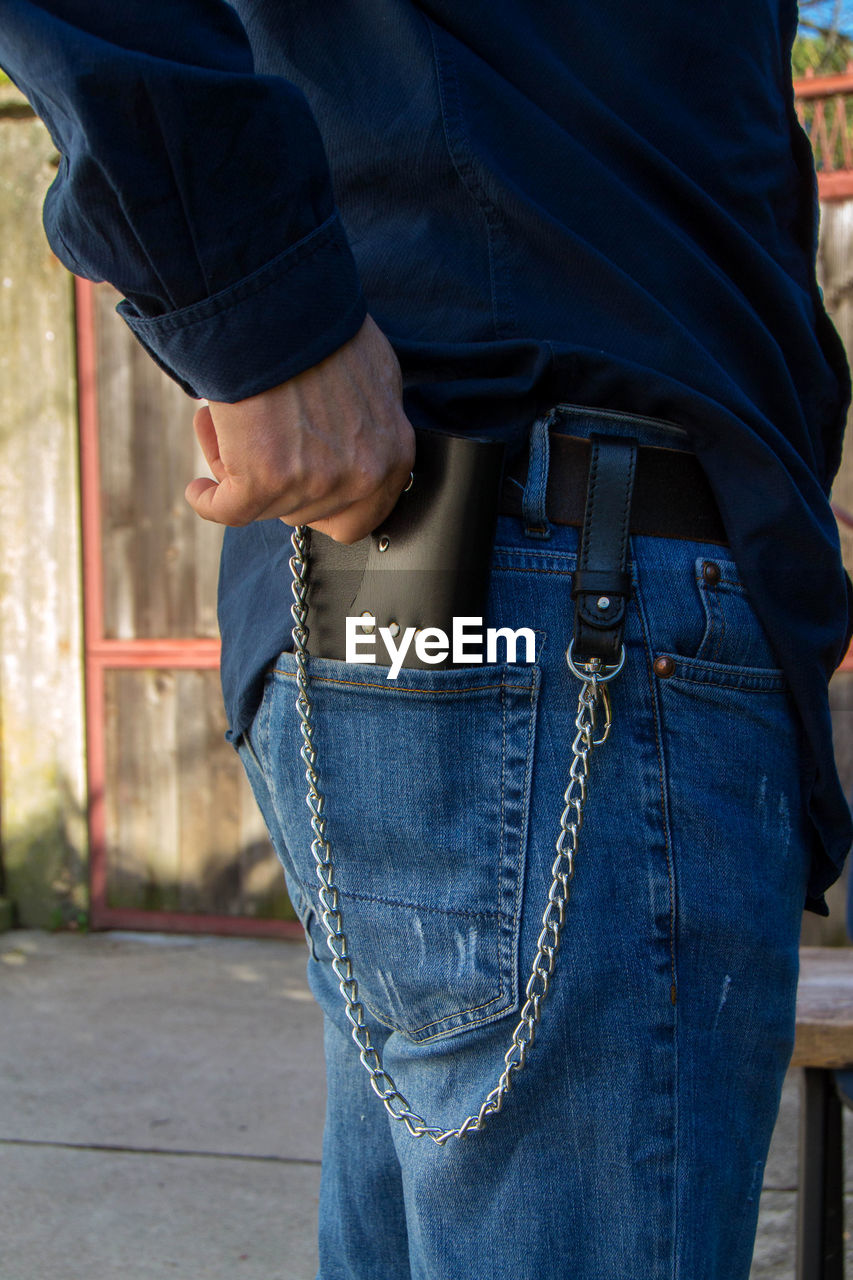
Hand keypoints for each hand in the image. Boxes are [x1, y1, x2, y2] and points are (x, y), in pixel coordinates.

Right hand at [185, 315, 415, 542]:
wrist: (275, 308)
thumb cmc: (322, 330)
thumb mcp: (376, 378)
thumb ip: (372, 427)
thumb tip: (358, 448)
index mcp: (392, 457)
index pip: (362, 517)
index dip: (326, 504)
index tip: (301, 484)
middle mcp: (360, 477)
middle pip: (308, 511)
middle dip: (280, 481)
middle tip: (259, 438)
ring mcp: (312, 483)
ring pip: (265, 505)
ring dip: (239, 469)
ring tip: (223, 423)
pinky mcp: (263, 482)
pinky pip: (227, 510)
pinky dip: (207, 499)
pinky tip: (199, 488)